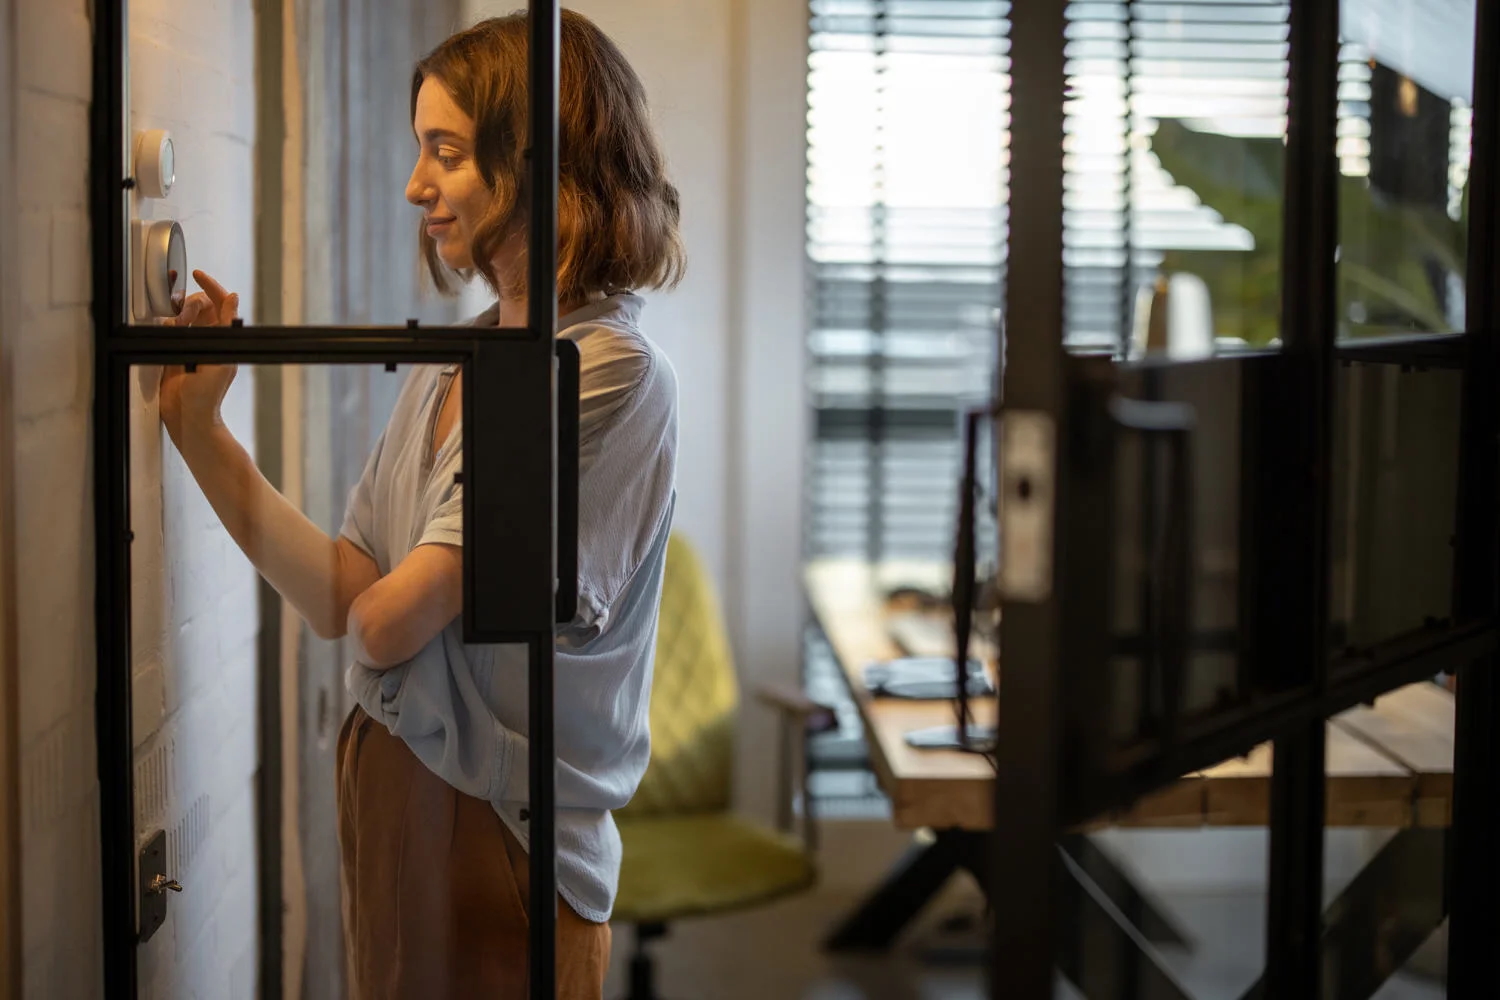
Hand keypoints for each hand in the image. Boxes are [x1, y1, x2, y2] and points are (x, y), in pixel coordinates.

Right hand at [159, 270, 240, 446]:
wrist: (188, 417)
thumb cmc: (208, 394)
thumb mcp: (221, 357)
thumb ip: (226, 326)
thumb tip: (234, 298)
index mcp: (223, 338)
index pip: (219, 304)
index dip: (210, 286)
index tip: (198, 274)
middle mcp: (207, 339)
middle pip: (198, 306)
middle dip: (189, 305)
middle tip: (185, 318)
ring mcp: (189, 345)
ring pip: (182, 316)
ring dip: (178, 317)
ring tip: (177, 330)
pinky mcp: (173, 353)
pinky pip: (167, 330)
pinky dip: (166, 327)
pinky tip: (168, 337)